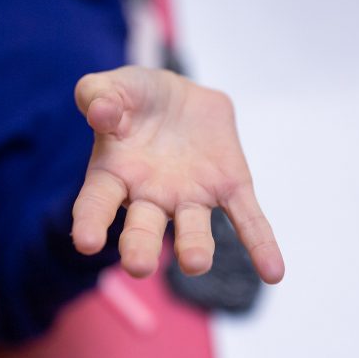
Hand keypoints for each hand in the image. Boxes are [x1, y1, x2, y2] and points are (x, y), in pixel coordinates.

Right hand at [71, 66, 284, 282]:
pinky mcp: (229, 188)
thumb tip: (101, 113)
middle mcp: (149, 198)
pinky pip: (246, 219)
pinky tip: (272, 271)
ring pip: (193, 229)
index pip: (95, 204)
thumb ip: (98, 96)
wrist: (179, 95)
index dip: (90, 223)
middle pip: (142, 228)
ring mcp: (191, 197)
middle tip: (139, 266)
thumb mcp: (114, 86)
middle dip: (140, 247)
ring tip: (195, 263)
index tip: (86, 243)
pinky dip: (260, 244)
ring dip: (194, 248)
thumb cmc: (135, 97)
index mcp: (113, 176)